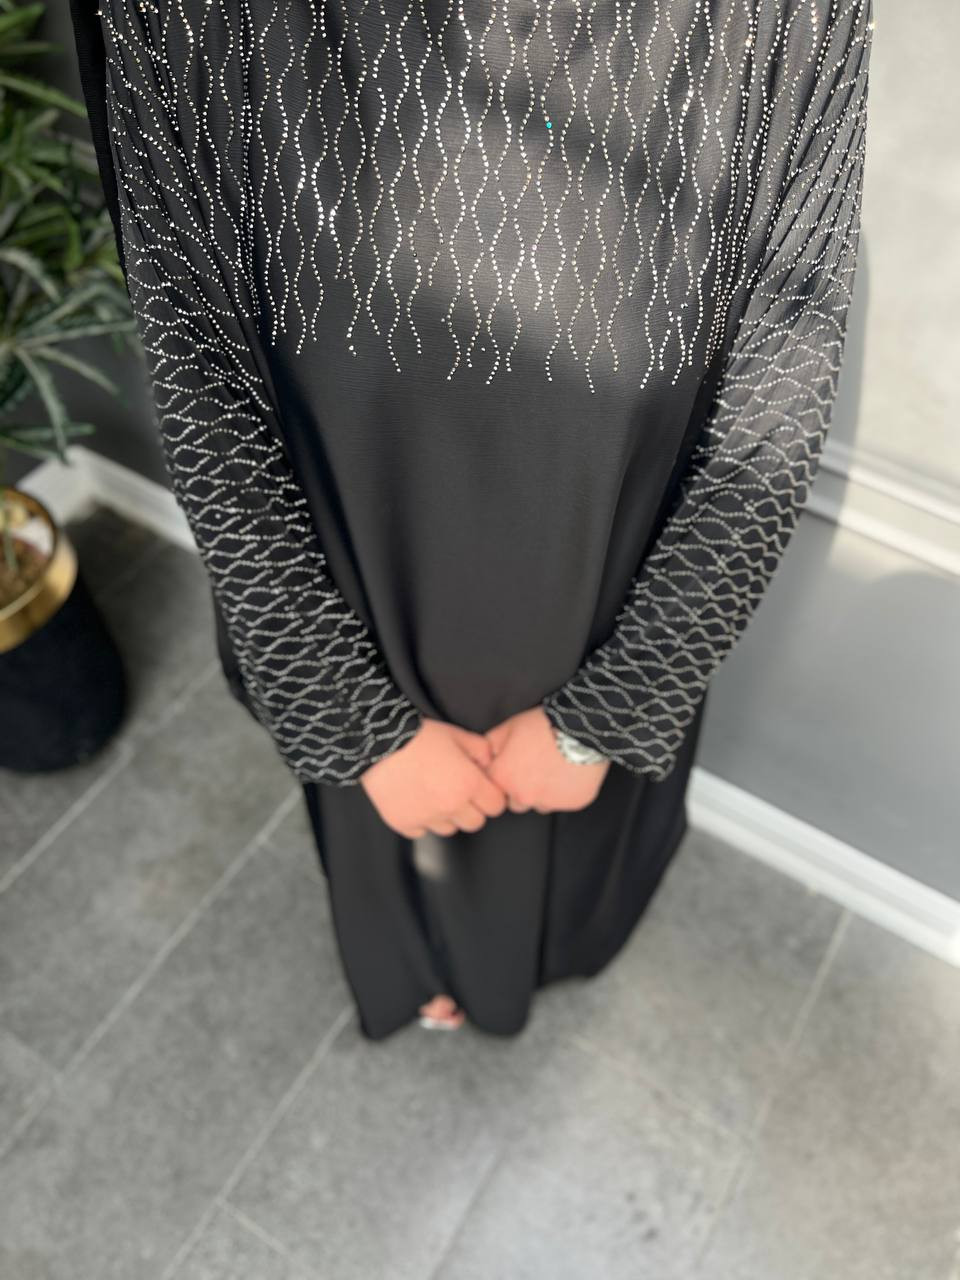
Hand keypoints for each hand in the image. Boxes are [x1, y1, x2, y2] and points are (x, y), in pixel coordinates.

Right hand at [360, 716, 507, 837]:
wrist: (378, 741)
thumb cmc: (418, 736)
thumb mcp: (456, 734)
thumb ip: (481, 750)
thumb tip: (489, 764)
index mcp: (468, 784)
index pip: (496, 806)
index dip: (490, 796)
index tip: (481, 789)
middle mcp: (450, 806)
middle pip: (475, 823)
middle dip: (471, 809)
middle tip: (456, 791)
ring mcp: (426, 818)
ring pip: (449, 829)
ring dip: (446, 816)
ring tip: (433, 793)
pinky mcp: (403, 824)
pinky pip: (421, 831)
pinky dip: (420, 820)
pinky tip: (414, 799)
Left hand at [485, 707, 609, 813]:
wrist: (580, 728)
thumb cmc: (543, 726)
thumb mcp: (507, 727)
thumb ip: (489, 746)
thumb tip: (482, 757)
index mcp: (503, 779)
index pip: (494, 788)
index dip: (505, 775)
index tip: (514, 765)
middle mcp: (523, 796)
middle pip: (516, 801)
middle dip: (523, 788)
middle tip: (535, 766)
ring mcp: (548, 802)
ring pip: (541, 803)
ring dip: (544, 791)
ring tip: (554, 768)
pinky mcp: (572, 804)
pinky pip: (565, 802)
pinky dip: (566, 791)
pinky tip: (569, 772)